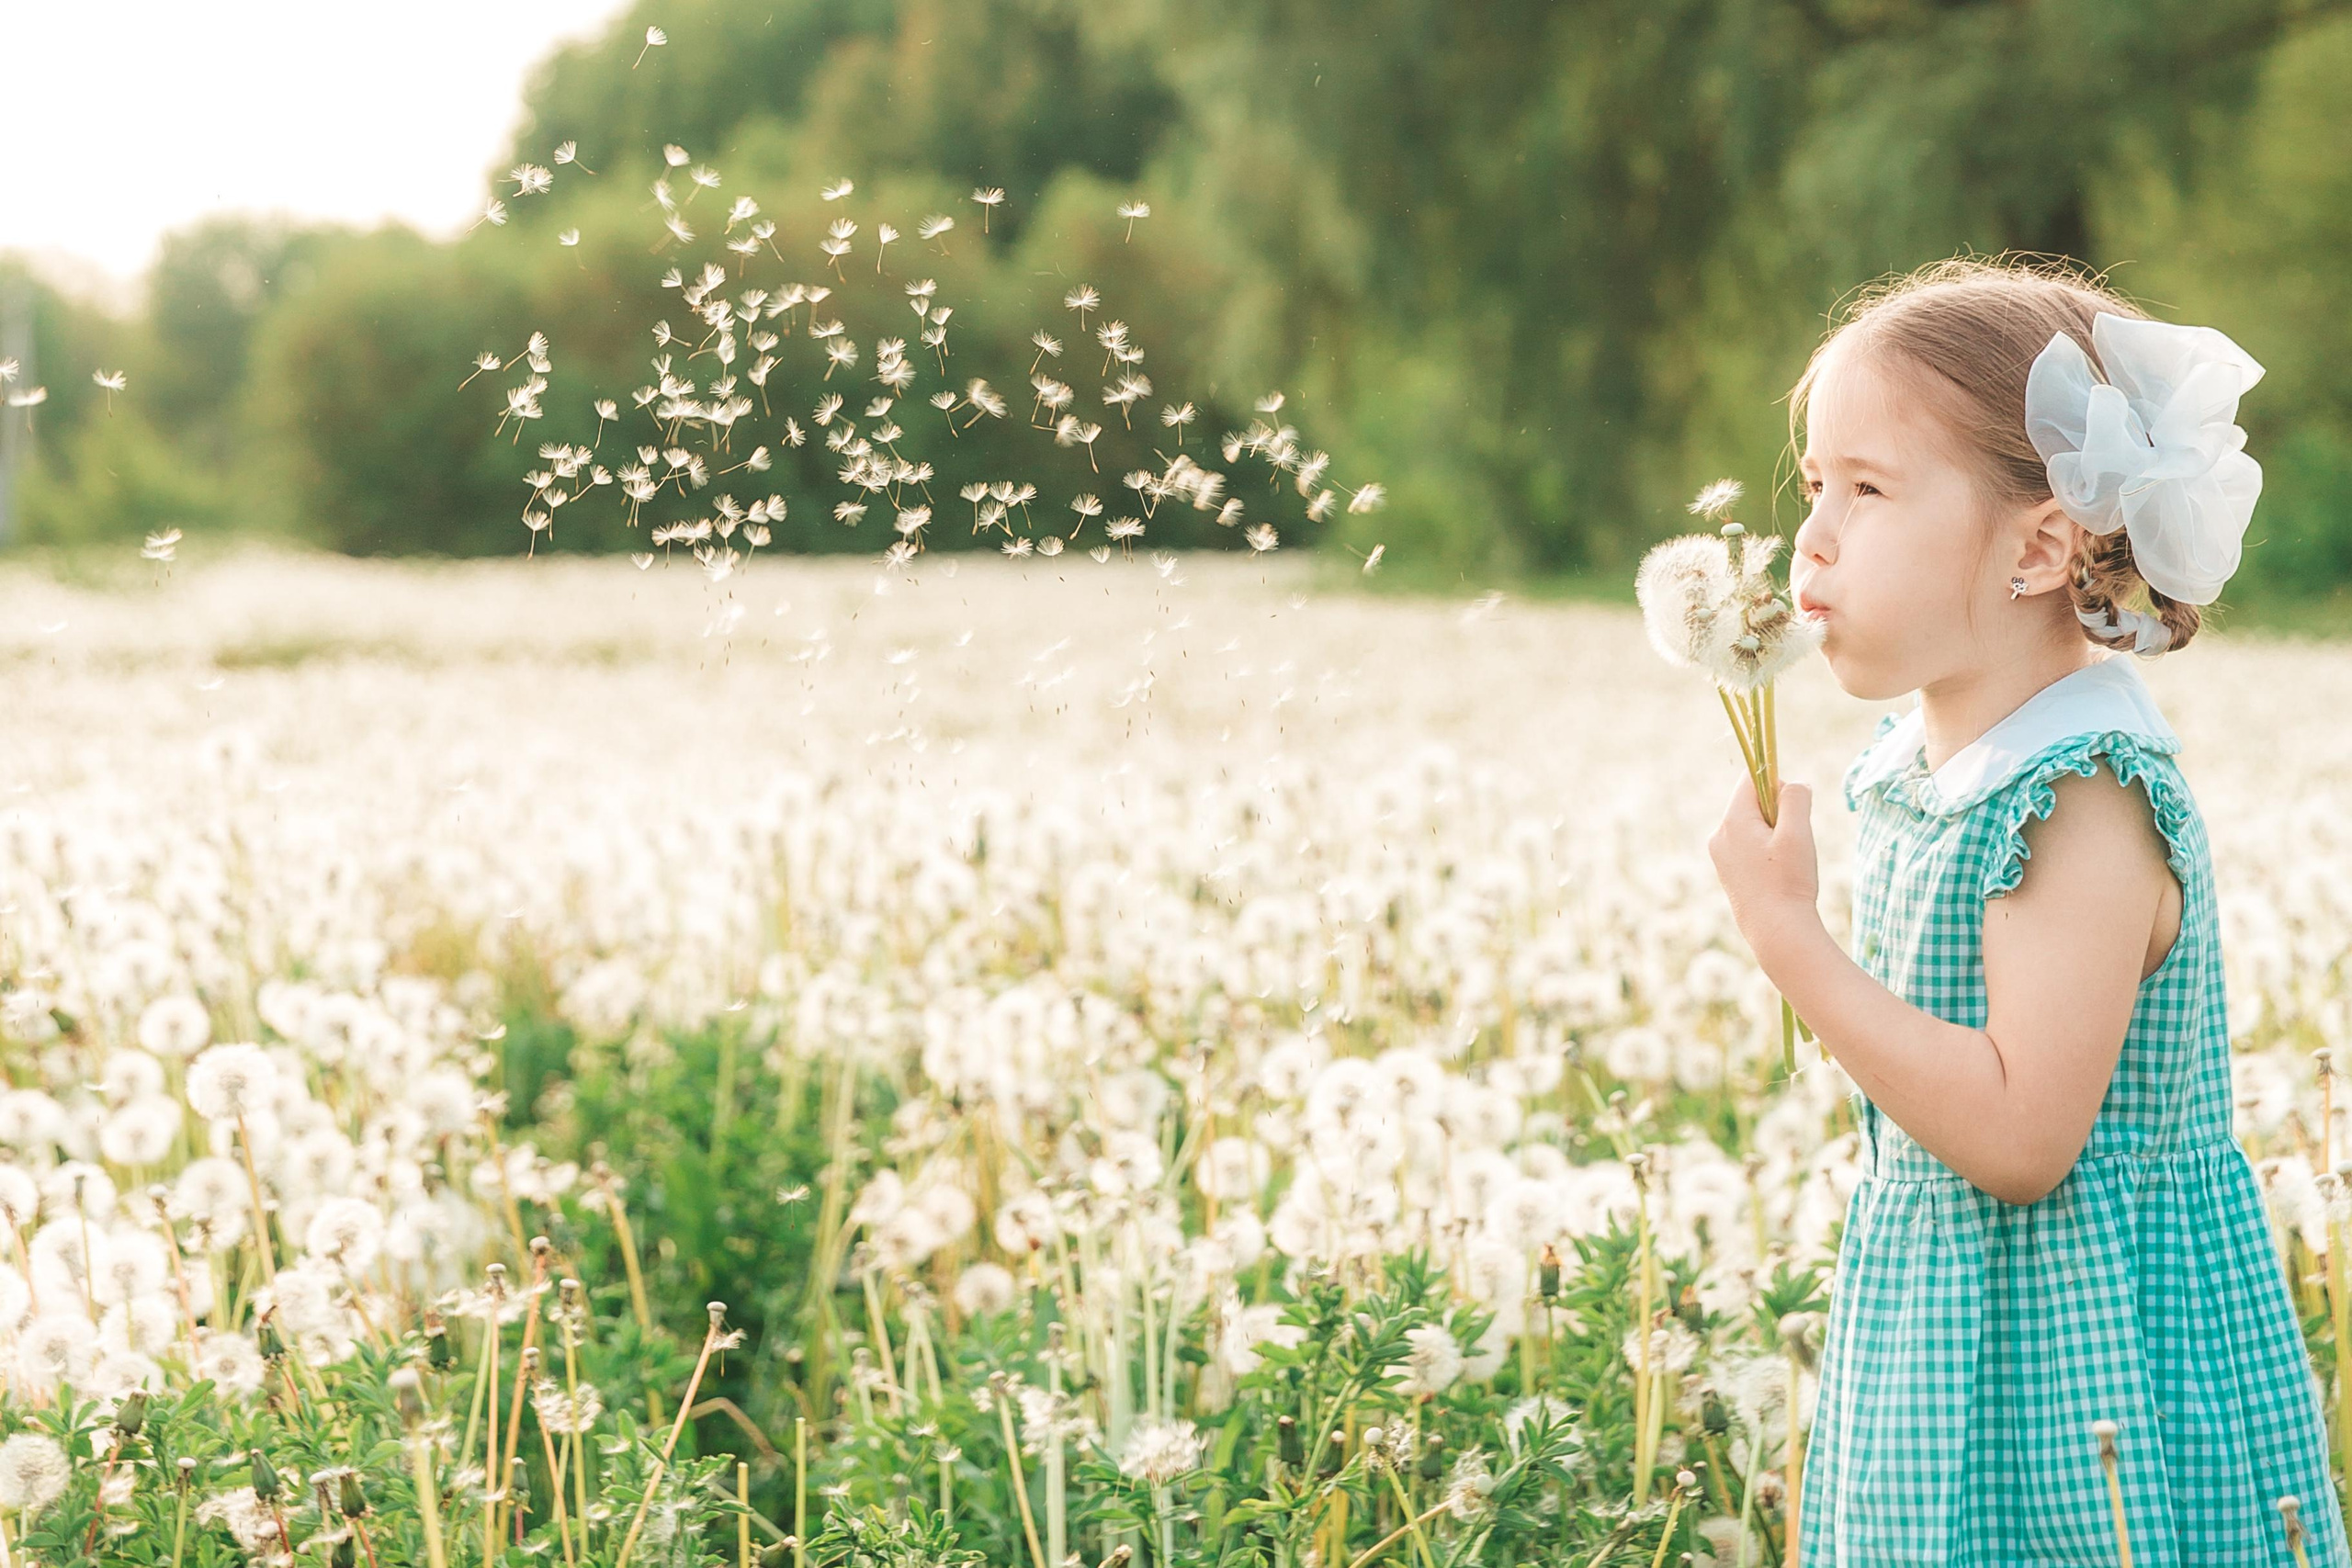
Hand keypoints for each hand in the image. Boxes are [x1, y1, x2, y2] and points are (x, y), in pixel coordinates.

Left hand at [1708, 775, 1820, 952]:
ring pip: (1752, 826)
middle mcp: (1719, 835)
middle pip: (1751, 802)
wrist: (1777, 933)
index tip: (1793, 809)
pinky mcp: (1728, 872)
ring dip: (1774, 834)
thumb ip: (1795, 799)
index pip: (1750, 779)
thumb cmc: (1788, 882)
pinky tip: (1777, 874)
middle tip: (1792, 842)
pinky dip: (1767, 852)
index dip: (1777, 785)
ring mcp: (1721, 855)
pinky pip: (1749, 847)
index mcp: (1732, 821)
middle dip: (1777, 814)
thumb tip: (1794, 784)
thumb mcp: (1797, 833)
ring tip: (1785, 862)